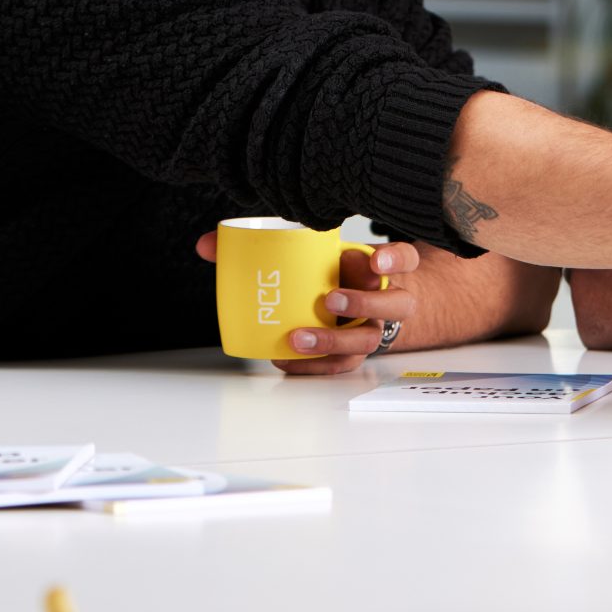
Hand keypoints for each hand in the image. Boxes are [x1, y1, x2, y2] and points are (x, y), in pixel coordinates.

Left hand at [195, 232, 420, 375]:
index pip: (404, 258)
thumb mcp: (309, 253)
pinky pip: (340, 366)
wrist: (350, 304)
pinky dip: (312, 365)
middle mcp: (385, 301)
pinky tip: (285, 359)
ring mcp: (371, 331)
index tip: (375, 259)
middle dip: (364, 302)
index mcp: (378, 268)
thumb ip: (260, 244)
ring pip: (368, 341)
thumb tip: (207, 244)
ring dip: (334, 339)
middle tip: (329, 298)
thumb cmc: (327, 274)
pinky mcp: (352, 355)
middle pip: (395, 305)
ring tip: (299, 337)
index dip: (395, 259)